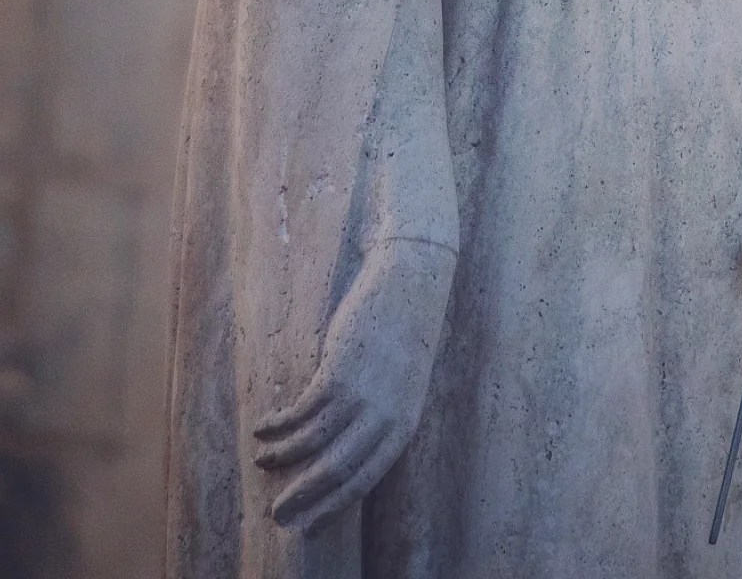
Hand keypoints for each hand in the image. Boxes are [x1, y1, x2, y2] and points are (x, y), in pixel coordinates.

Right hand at [253, 236, 455, 533]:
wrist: (410, 283)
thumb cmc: (404, 336)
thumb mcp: (401, 389)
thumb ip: (378, 423)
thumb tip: (343, 454)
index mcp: (402, 428)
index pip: (364, 482)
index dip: (331, 508)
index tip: (306, 528)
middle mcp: (384, 419)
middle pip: (335, 473)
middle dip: (302, 497)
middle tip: (276, 513)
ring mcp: (361, 398)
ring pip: (311, 445)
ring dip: (281, 458)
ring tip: (260, 462)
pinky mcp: (337, 374)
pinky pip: (299, 414)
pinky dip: (277, 427)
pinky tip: (263, 428)